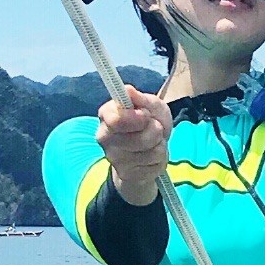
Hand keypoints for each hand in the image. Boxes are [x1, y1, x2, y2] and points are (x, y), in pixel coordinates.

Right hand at [97, 85, 170, 204]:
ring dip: (159, 145)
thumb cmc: (148, 123)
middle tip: (154, 127)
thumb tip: (128, 90)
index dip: (135, 117)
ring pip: (150, 152)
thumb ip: (140, 99)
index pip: (116, 119)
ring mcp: (114, 159)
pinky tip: (152, 155)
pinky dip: (160, 158)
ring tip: (154, 141)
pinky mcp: (126, 174)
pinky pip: (154, 165)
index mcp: (107, 116)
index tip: (145, 115)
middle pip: (138, 138)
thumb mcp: (151, 105)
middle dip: (154, 131)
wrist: (149, 149)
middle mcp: (104, 138)